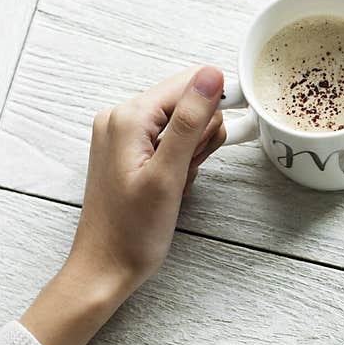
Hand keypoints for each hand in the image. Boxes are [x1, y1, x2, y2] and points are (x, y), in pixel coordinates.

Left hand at [21, 66, 225, 344]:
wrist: (105, 268)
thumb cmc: (132, 232)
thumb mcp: (168, 175)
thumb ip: (191, 121)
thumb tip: (211, 76)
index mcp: (128, 117)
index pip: (188, 84)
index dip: (217, 103)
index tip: (238, 126)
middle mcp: (121, 118)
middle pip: (186, 103)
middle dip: (201, 137)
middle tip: (188, 170)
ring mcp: (123, 135)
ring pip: (182, 124)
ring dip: (192, 153)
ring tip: (178, 182)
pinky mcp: (129, 152)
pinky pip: (169, 142)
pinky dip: (180, 161)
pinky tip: (173, 184)